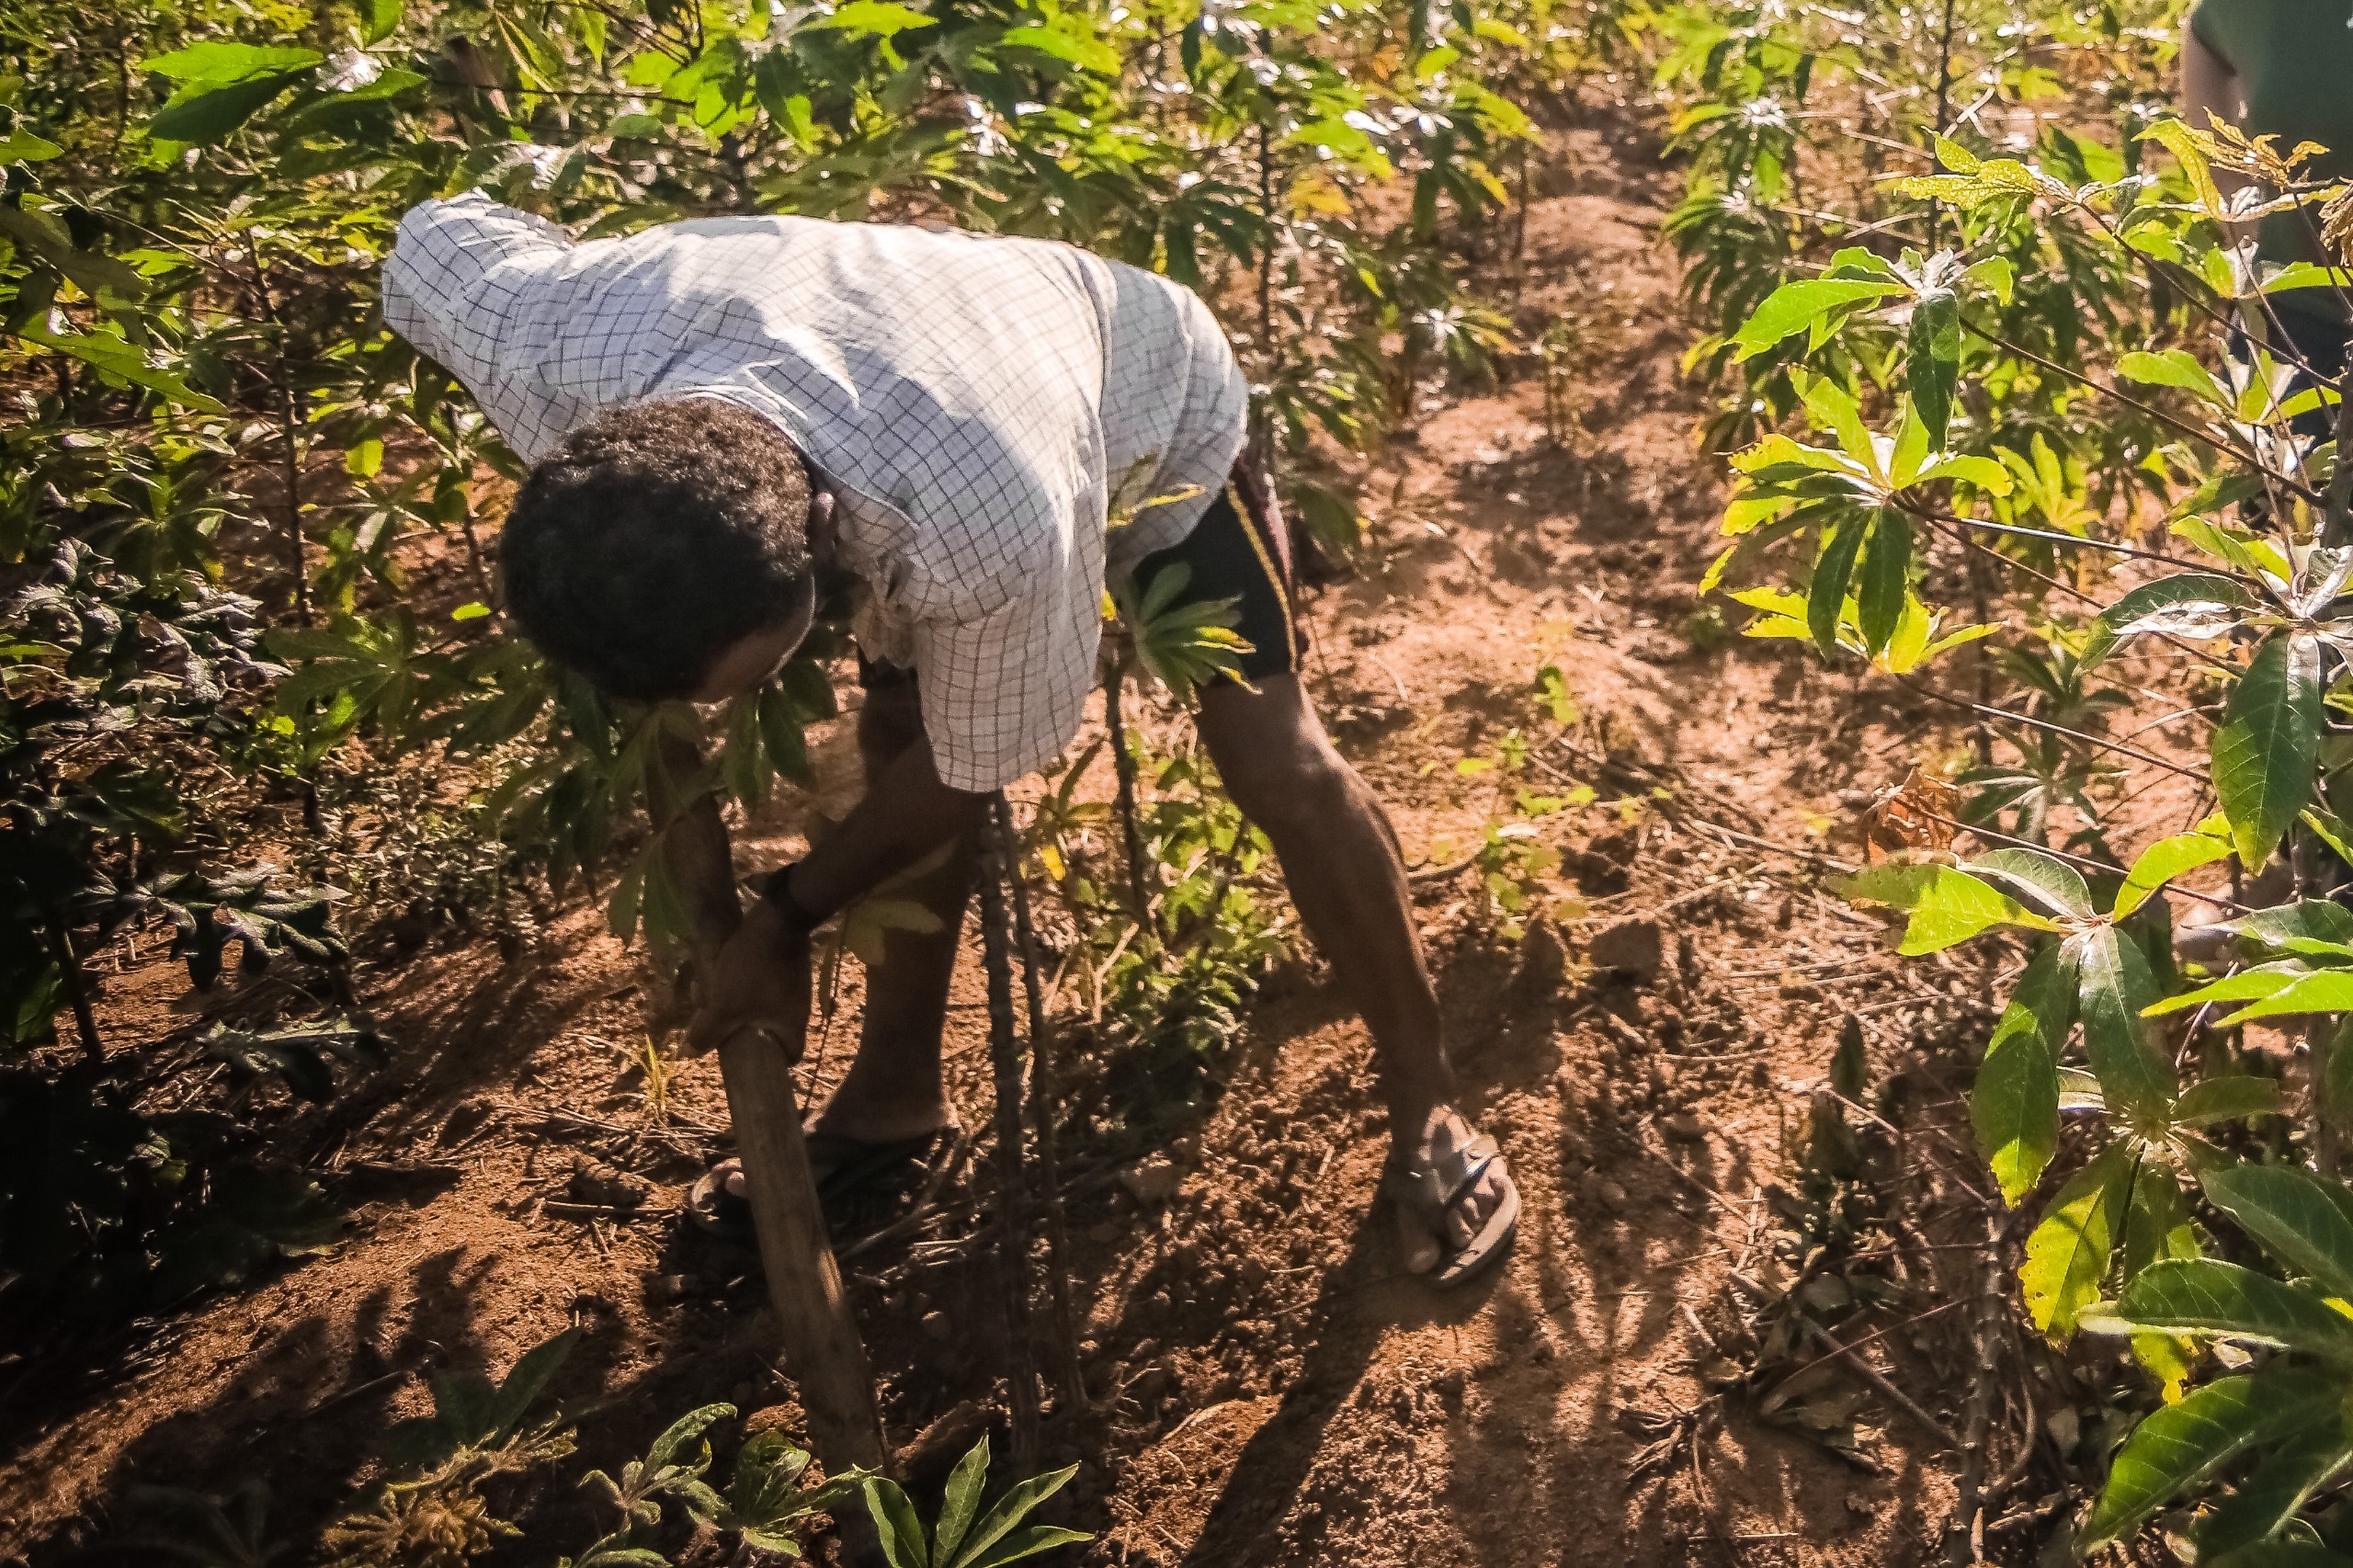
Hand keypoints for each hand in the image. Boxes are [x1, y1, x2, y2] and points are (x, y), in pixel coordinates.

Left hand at [685, 898, 812, 1059]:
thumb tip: (689, 1055)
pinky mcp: (785, 966)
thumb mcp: (726, 1005)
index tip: (748, 1059)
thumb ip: (708, 1032)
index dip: (772, 1063)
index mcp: (792, 1024)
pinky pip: (762, 987)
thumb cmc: (754, 969)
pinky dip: (742, 987)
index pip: (791, 1056)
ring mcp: (793, 986)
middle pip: (770, 1031)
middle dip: (739, 1030)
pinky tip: (720, 974)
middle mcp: (798, 1008)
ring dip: (736, 1006)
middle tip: (716, 1025)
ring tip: (709, 995)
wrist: (777, 918)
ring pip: (761, 1007)